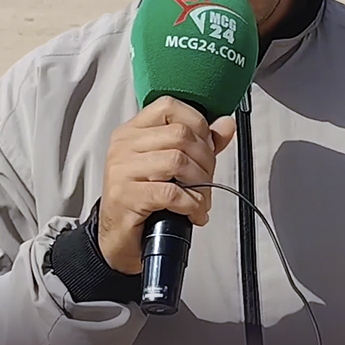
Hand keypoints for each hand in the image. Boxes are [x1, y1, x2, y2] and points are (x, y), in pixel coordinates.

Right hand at [97, 97, 237, 274]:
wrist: (117, 238)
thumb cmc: (144, 201)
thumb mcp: (171, 167)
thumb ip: (199, 143)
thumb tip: (226, 125)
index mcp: (132, 131)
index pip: (169, 107)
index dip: (197, 124)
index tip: (206, 148)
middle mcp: (123, 145)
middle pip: (180, 135)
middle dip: (205, 161)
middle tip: (206, 182)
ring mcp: (121, 169)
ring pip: (178, 161)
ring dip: (200, 185)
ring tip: (201, 200)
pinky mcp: (126, 195)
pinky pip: (172, 193)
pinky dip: (192, 204)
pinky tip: (194, 213)